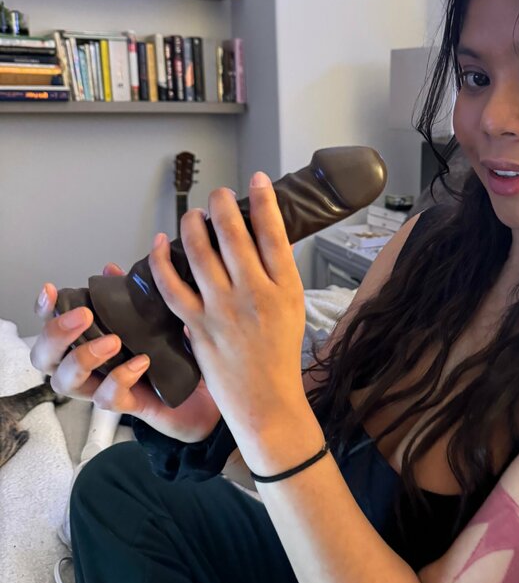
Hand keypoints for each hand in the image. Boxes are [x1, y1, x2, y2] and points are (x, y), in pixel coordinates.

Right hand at [30, 264, 221, 443]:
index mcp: (89, 343)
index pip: (51, 327)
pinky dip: (119, 379)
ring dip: (83, 357)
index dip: (44, 310)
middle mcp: (88, 368)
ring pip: (66, 381)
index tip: (51, 289)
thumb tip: (111, 269)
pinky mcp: (127, 406)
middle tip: (84, 315)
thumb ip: (131, 297)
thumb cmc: (176, 357)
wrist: (208, 394)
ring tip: (112, 340)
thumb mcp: (156, 320)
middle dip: (56, 334)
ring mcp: (103, 388)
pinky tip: (140, 363)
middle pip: (45, 358)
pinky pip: (108, 398)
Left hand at [147, 172, 309, 454]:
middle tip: (218, 195)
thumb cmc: (280, 357)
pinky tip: (160, 244)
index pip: (274, 234)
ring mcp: (224, 310)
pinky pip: (172, 286)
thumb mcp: (294, 310)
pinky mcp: (198, 326)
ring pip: (200, 253)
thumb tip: (265, 240)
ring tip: (192, 214)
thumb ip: (279, 275)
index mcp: (286, 289)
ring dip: (192, 225)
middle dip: (222, 206)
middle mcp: (255, 295)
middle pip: (234, 236)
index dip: (264, 202)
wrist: (267, 402)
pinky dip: (162, 261)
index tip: (257, 180)